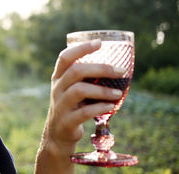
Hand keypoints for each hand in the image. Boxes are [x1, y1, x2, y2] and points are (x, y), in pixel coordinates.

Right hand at [35, 40, 123, 172]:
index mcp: (58, 77)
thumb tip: (116, 66)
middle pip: (76, 71)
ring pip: (79, 90)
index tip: (99, 43)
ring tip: (118, 93)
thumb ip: (85, 78)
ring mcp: (60, 105)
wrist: (58, 135)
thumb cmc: (72, 107)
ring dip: (102, 90)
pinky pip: (84, 112)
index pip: (65, 57)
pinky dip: (100, 107)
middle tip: (120, 71)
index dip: (81, 48)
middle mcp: (57, 88)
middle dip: (100, 68)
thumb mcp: (72, 89)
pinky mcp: (66, 121)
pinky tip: (111, 106)